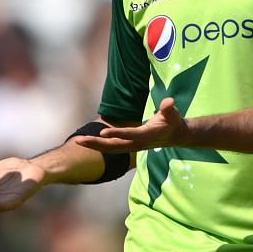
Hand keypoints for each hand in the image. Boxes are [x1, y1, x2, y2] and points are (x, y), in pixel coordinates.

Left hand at [72, 98, 189, 153]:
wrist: (174, 136)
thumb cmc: (172, 122)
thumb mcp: (173, 114)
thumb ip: (169, 109)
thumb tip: (169, 102)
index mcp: (146, 135)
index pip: (129, 135)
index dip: (116, 133)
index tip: (102, 132)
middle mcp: (137, 144)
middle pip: (114, 146)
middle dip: (96, 144)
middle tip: (79, 141)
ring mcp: (132, 146)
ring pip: (110, 148)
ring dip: (94, 145)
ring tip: (78, 141)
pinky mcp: (128, 146)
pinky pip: (111, 147)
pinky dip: (99, 145)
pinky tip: (87, 142)